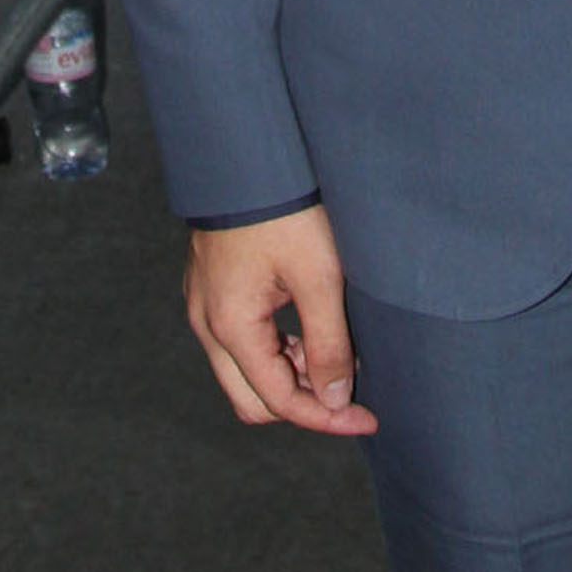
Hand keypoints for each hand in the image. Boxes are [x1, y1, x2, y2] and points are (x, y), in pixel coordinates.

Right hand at [184, 205, 377, 434]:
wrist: (249, 155)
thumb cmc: (284, 209)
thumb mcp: (320, 277)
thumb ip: (328, 344)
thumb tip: (334, 398)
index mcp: (231, 326)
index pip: (279, 400)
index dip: (326, 417)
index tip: (366, 417)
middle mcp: (208, 324)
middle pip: (253, 398)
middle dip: (302, 402)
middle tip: (348, 390)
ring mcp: (205, 306)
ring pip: (245, 372)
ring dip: (290, 374)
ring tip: (335, 351)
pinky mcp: (211, 289)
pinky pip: (239, 342)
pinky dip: (276, 349)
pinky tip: (309, 330)